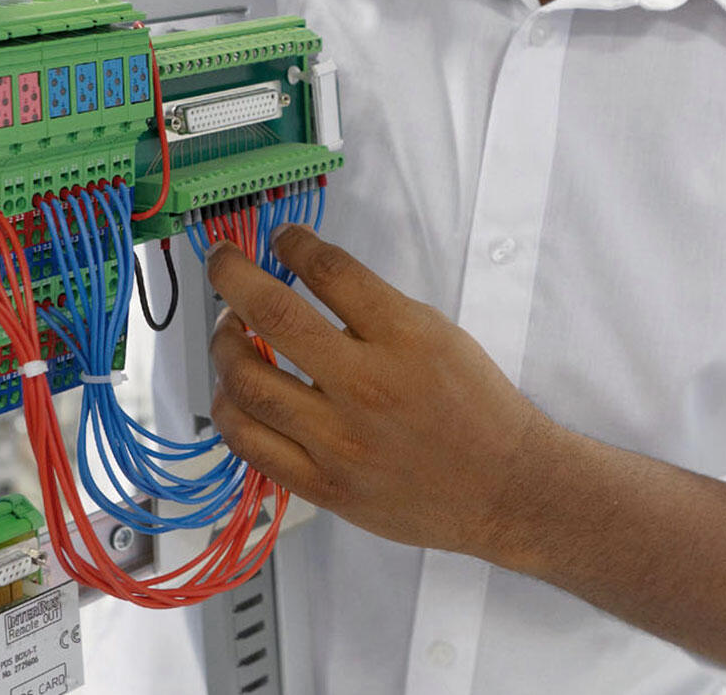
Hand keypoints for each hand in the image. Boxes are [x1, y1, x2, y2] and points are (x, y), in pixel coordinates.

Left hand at [205, 227, 558, 559]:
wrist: (504, 488)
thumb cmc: (476, 408)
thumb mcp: (440, 336)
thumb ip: (375, 313)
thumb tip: (306, 283)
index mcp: (406, 338)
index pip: (330, 271)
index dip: (294, 243)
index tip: (283, 238)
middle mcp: (368, 385)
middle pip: (274, 315)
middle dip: (232, 275)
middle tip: (222, 262)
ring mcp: (340, 440)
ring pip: (246, 382)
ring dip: (224, 344)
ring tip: (229, 331)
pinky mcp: (323, 485)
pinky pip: (249, 442)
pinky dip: (229, 407)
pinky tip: (234, 390)